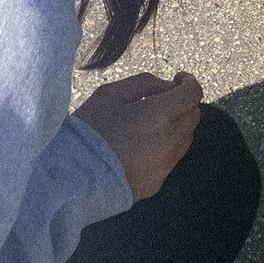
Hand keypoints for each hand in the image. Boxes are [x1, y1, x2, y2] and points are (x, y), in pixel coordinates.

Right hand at [74, 71, 202, 200]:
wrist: (70, 177)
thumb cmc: (88, 130)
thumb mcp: (110, 93)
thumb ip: (145, 83)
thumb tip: (168, 87)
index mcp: (158, 115)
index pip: (192, 94)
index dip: (189, 82)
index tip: (179, 78)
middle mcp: (169, 141)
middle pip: (193, 116)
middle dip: (184, 103)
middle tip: (164, 98)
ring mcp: (165, 165)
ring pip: (186, 139)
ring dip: (178, 125)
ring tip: (152, 122)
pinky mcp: (157, 183)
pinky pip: (172, 159)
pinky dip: (166, 147)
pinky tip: (143, 145)